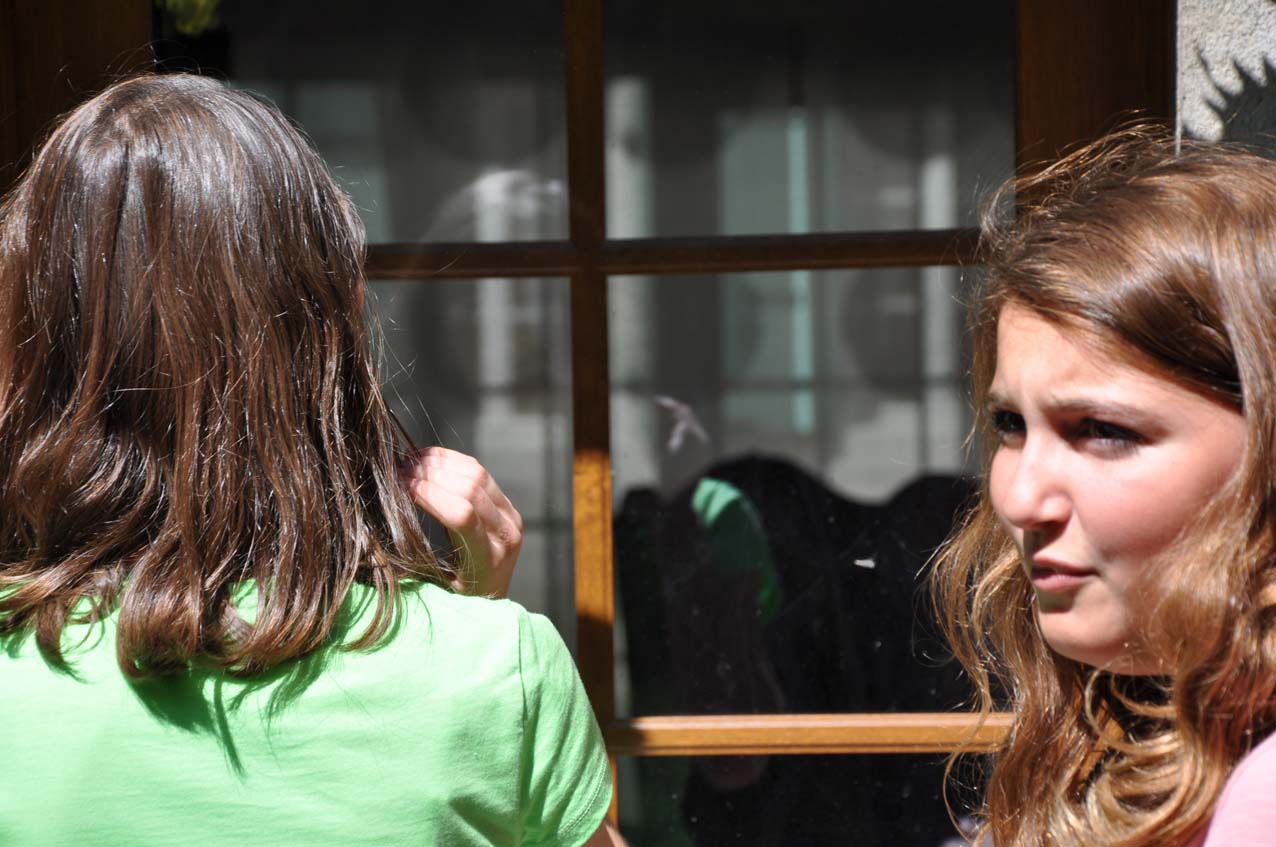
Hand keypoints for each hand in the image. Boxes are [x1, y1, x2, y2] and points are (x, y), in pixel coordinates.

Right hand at [399, 447, 523, 598]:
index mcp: (488, 560)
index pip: (462, 515)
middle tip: (399, 470)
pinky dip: (453, 461)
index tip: (400, 486)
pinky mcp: (508, 506)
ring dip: (440, 463)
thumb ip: (416, 558)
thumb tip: (381, 521)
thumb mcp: (434, 589)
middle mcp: (506, 535)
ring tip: (409, 463)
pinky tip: (427, 459)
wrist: (490, 601)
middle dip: (431, 474)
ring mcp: (510, 518)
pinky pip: (481, 473)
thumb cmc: (453, 602)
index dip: (429, 494)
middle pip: (470, 489)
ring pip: (476, 475)